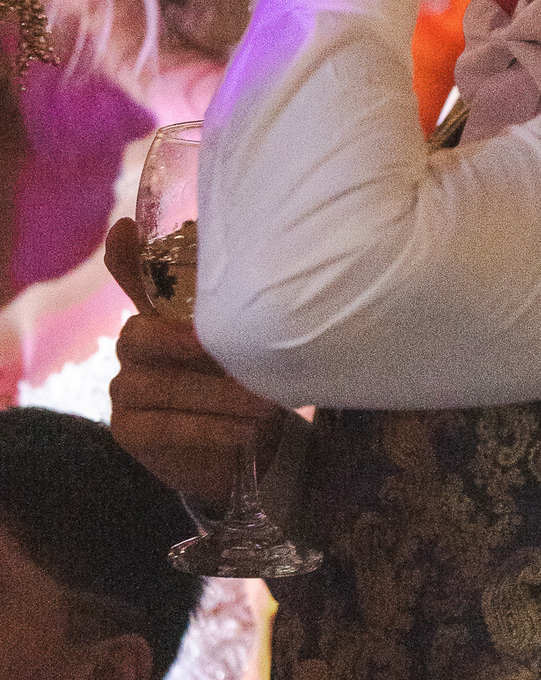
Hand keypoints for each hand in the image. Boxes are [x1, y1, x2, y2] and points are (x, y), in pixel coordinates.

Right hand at [105, 218, 284, 507]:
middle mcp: (133, 347)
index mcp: (160, 314)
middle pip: (139, 335)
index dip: (125, 257)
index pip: (131, 277)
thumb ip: (254, 308)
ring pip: (158, 386)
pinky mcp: (129, 431)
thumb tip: (277, 255)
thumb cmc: (246, 384)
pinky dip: (210, 428)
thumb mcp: (255, 343)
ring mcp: (124, 389)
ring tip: (264, 406)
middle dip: (190, 345)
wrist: (246, 449)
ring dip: (218, 396)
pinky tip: (246, 432)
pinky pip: (162, 426)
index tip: (126, 229)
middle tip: (238, 353)